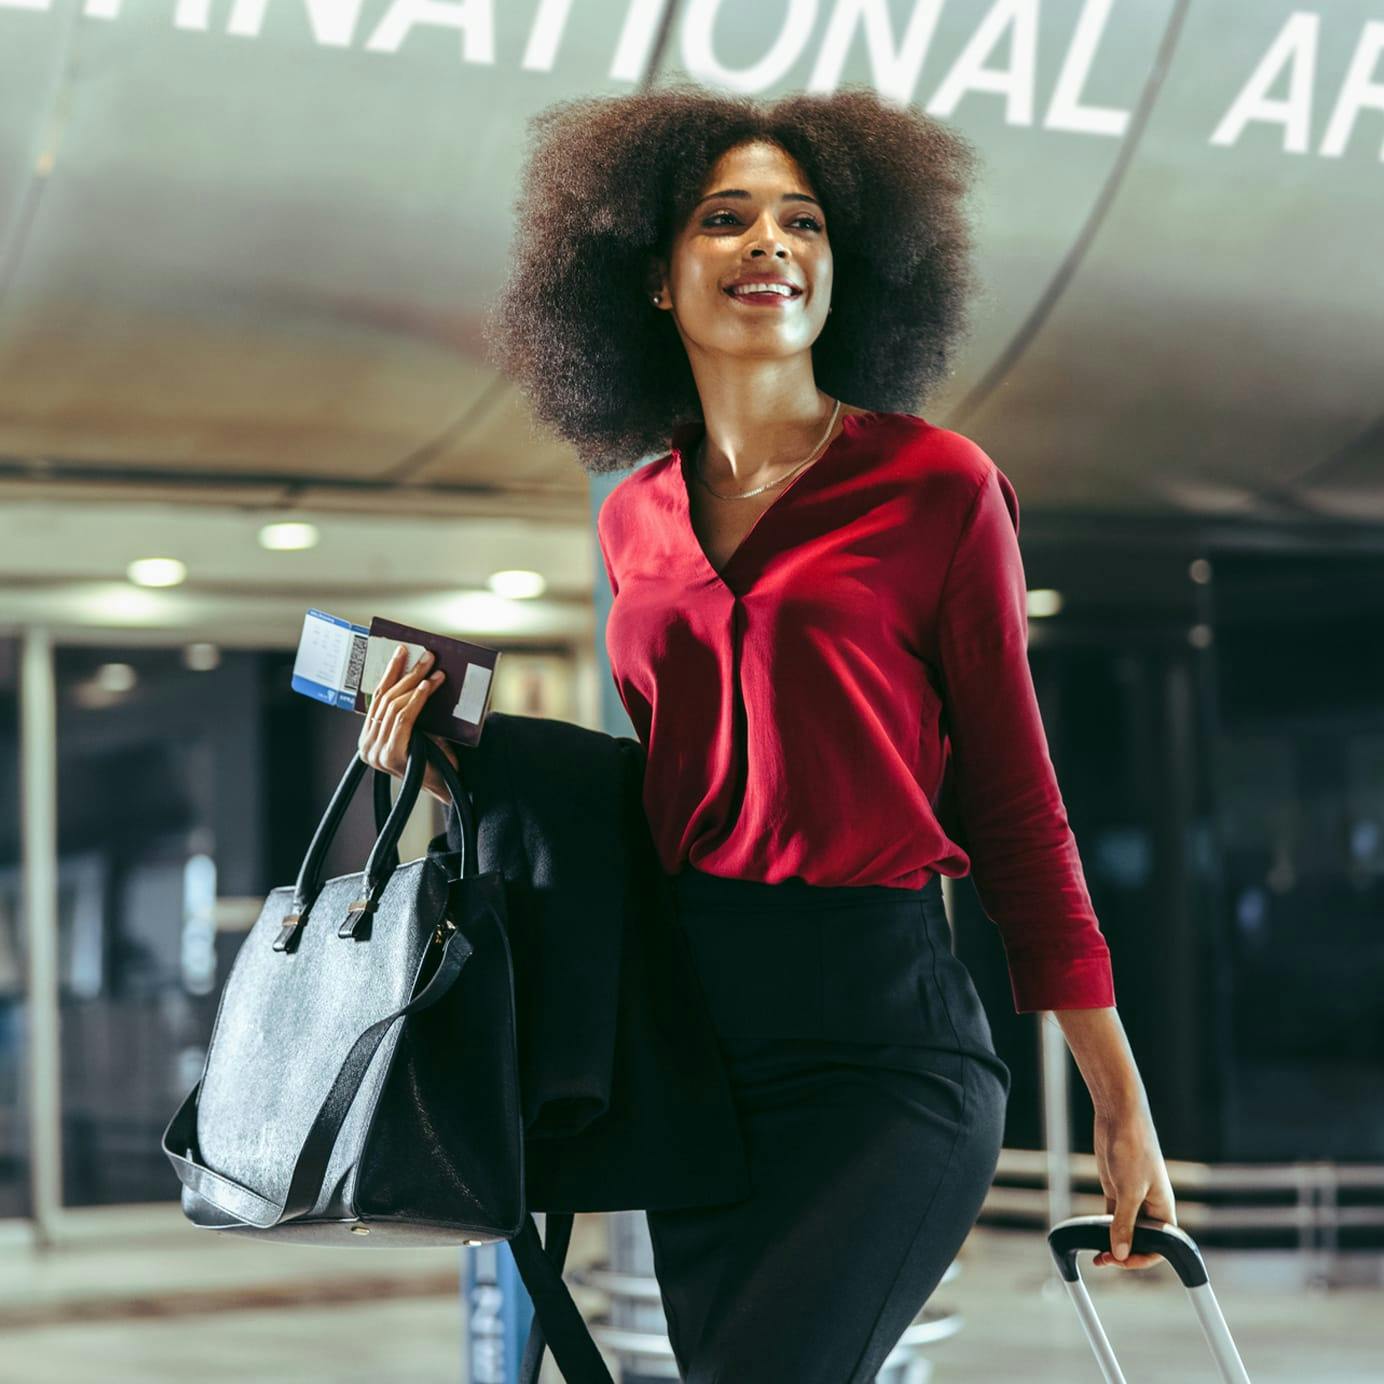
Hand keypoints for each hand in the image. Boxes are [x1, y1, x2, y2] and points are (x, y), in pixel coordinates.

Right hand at [357, 644, 462, 804]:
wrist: (449, 786)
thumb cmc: (437, 756)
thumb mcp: (420, 727)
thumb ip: (413, 708)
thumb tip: (422, 672)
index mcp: (369, 738)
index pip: (377, 698)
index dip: (390, 673)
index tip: (401, 651)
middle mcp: (368, 746)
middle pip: (386, 699)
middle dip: (407, 673)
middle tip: (425, 656)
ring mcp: (377, 752)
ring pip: (394, 707)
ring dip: (416, 684)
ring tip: (434, 670)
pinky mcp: (391, 756)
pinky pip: (403, 720)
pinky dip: (416, 700)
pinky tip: (427, 687)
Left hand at [1090, 1101, 1176, 1270]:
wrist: (1120, 1117)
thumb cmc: (1134, 1150)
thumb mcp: (1129, 1191)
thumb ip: (1124, 1224)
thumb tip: (1119, 1253)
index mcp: (1164, 1210)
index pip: (1159, 1247)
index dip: (1142, 1259)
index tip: (1121, 1263)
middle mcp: (1150, 1207)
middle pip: (1141, 1241)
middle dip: (1125, 1254)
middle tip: (1103, 1261)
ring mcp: (1132, 1198)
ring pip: (1125, 1230)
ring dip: (1113, 1244)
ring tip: (1097, 1257)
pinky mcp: (1116, 1189)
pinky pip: (1113, 1216)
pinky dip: (1104, 1228)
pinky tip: (1092, 1236)